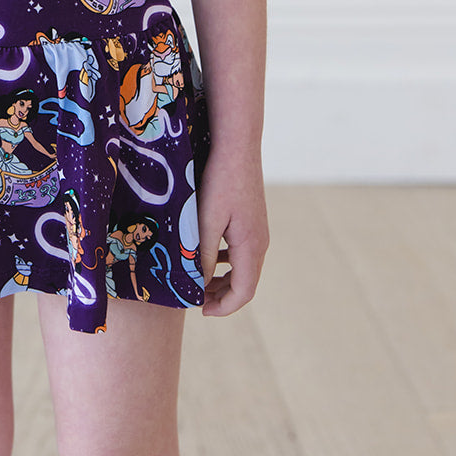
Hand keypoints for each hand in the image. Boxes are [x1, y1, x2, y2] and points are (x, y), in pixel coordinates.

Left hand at [198, 148, 268, 315]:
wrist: (237, 145)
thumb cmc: (220, 181)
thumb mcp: (207, 221)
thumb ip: (203, 255)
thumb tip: (200, 285)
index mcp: (251, 246)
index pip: (244, 292)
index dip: (224, 308)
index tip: (200, 311)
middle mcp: (260, 242)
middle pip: (245, 283)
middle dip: (221, 296)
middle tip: (195, 300)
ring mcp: (258, 230)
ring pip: (243, 267)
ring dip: (223, 279)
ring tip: (198, 282)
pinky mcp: (251, 219)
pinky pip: (241, 251)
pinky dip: (225, 261)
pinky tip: (208, 255)